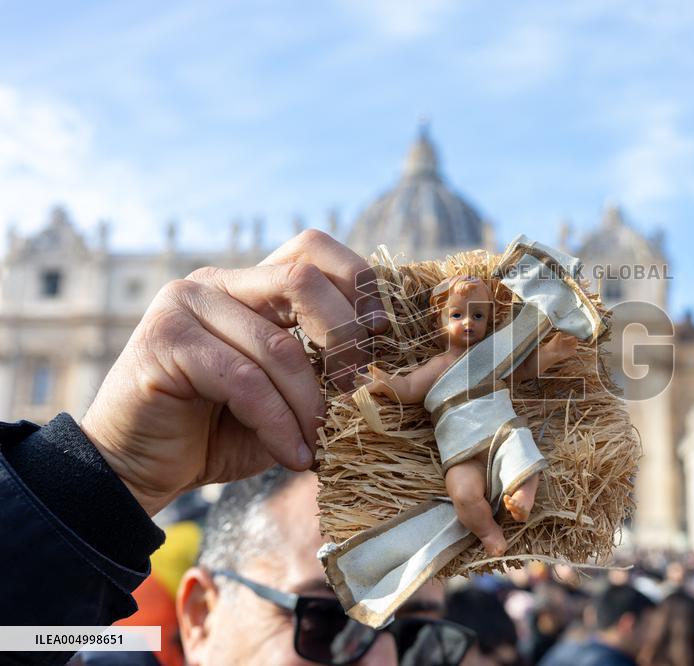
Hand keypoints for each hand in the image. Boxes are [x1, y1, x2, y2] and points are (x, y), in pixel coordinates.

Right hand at [81, 230, 386, 514]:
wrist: (139, 466)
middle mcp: (217, 282)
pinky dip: (278, 423)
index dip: (357, 283)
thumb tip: (389, 364)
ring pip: (277, 345)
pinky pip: (244, 380)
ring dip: (310, 406)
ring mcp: (185, 304)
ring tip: (320, 445)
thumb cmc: (220, 430)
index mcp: (250, 284)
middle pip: (302, 280)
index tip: (383, 335)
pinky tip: (293, 455)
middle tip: (358, 395)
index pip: (313, 249)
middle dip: (343, 341)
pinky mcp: (165, 340)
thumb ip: (321, 367)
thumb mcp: (285, 393)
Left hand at [546, 332, 577, 359]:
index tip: (576, 336)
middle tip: (578, 339)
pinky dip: (572, 352)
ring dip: (574, 346)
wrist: (548, 354)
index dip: (572, 337)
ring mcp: (565, 350)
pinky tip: (575, 351)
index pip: (569, 338)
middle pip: (571, 343)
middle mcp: (564, 345)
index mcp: (562, 341)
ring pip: (571, 348)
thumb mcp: (554, 340)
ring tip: (577, 344)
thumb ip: (558, 336)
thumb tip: (560, 332)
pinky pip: (570, 353)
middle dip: (575, 341)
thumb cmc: (550, 346)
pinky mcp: (565, 355)